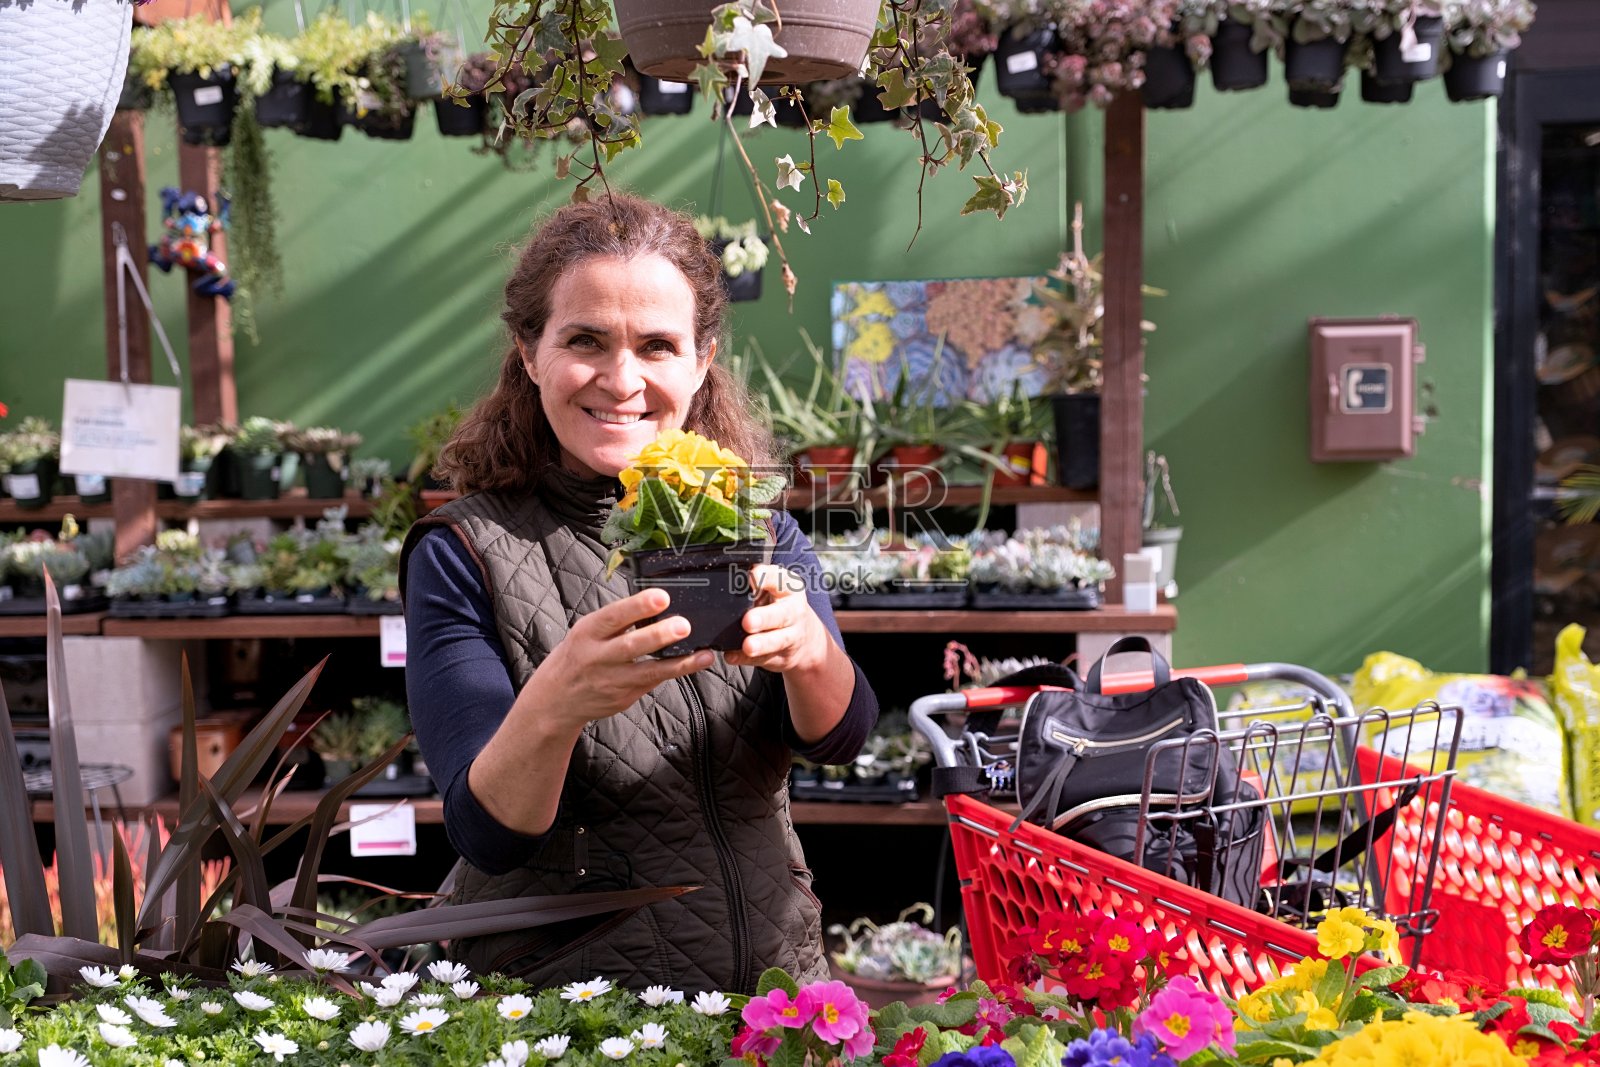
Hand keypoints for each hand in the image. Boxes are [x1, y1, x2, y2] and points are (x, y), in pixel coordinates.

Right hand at [531, 588, 712, 731]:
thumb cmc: (578, 655)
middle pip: (631, 647)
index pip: (613, 616)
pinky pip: (652, 682)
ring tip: (704, 654)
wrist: (556, 699)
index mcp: (587, 633)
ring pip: (649, 672)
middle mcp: (598, 658)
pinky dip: (675, 672)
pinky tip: (696, 663)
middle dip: (659, 636)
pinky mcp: (624, 698)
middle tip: (684, 625)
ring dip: (679, 663)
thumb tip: (656, 603)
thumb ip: (617, 621)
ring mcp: (611, 681)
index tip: (661, 597)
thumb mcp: (587, 632)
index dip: (637, 607)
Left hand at [724, 565, 830, 673]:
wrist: (805, 638)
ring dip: (762, 643)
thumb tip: (730, 581)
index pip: (778, 579)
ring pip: (778, 640)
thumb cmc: (781, 606)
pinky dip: (746, 659)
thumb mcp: (775, 588)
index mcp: (789, 587)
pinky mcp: (782, 656)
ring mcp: (791, 635)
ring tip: (748, 646)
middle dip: (764, 617)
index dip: (764, 578)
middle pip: (781, 614)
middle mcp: (794, 611)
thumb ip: (757, 584)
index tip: (752, 577)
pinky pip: (764, 658)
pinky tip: (733, 656)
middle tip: (748, 621)